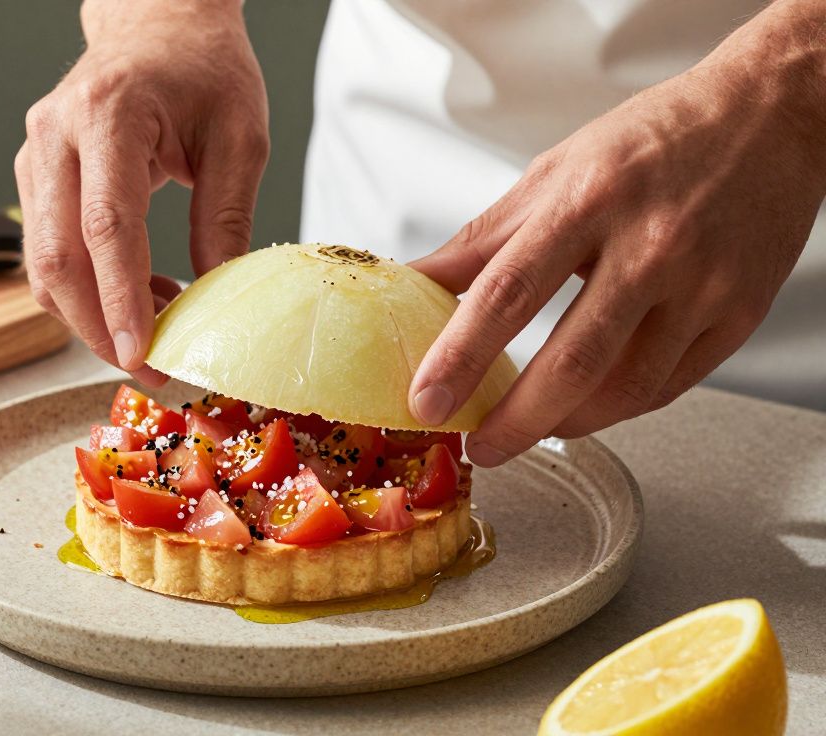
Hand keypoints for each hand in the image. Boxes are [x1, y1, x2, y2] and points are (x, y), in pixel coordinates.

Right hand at [15, 0, 268, 384]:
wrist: (158, 23)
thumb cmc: (203, 70)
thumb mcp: (240, 137)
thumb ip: (225, 219)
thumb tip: (215, 300)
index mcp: (109, 113)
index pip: (106, 225)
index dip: (121, 298)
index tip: (140, 352)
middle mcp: (57, 134)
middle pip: (59, 256)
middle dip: (97, 326)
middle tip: (146, 368)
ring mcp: (35, 155)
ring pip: (43, 263)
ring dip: (91, 314)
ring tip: (153, 328)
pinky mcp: (34, 176)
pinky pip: (48, 250)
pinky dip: (87, 288)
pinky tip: (136, 294)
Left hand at [408, 1, 825, 465]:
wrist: (766, 114)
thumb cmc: (652, 141)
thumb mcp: (552, 174)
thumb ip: (481, 240)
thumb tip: (414, 284)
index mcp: (589, 201)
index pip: (508, 293)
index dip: (460, 356)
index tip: (428, 401)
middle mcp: (650, 245)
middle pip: (573, 361)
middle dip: (515, 421)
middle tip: (481, 447)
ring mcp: (703, 284)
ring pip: (626, 389)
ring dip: (566, 423)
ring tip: (528, 428)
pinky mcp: (740, 313)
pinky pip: (669, 386)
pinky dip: (618, 408)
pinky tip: (586, 407)